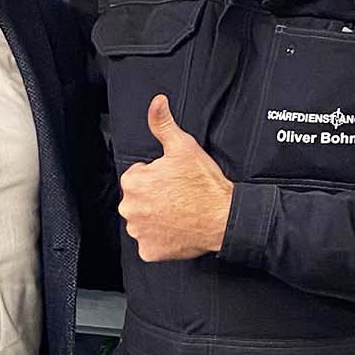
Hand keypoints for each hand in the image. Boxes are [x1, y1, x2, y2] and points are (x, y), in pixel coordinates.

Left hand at [118, 95, 233, 261]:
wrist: (224, 217)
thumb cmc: (204, 184)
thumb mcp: (183, 146)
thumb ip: (163, 123)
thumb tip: (157, 103)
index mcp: (133, 183)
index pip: (138, 176)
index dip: (157, 176)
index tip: (173, 180)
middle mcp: (130, 208)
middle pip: (138, 199)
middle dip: (154, 197)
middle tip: (178, 196)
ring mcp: (140, 232)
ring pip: (143, 221)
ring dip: (156, 218)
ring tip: (179, 211)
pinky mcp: (150, 251)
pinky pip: (150, 244)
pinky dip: (161, 239)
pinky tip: (177, 229)